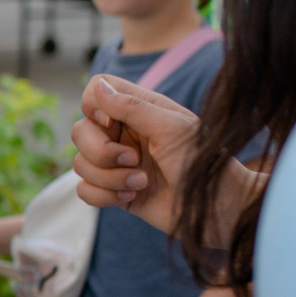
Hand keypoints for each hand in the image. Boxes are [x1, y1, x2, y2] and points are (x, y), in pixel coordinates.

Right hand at [70, 76, 200, 228]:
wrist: (215, 208)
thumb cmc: (202, 163)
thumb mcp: (171, 128)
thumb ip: (133, 106)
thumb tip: (98, 88)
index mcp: (139, 110)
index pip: (97, 91)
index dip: (95, 107)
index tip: (113, 123)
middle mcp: (124, 133)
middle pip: (80, 131)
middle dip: (101, 151)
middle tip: (134, 160)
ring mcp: (117, 164)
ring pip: (80, 164)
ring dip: (109, 177)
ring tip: (141, 182)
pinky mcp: (114, 191)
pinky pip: (84, 191)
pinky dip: (104, 196)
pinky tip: (131, 196)